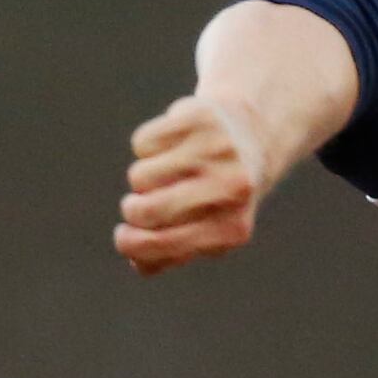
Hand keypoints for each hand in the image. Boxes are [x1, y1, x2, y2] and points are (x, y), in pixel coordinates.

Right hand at [114, 96, 271, 274]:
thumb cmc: (217, 197)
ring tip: (168, 172)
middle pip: (146, 211)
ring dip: (144, 178)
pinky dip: (148, 148)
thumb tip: (135, 259)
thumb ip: (167, 256)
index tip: (124, 238)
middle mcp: (230, 189)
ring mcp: (216, 152)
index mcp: (232, 228)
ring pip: (140, 176)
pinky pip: (142, 143)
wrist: (253, 136)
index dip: (132, 245)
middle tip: (139, 205)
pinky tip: (172, 146)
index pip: (162, 244)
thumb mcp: (203, 234)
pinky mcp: (200, 118)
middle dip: (132, 210)